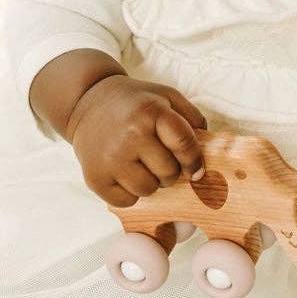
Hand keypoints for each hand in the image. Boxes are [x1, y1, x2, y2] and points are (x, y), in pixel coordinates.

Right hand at [65, 74, 208, 207]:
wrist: (88, 102)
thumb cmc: (136, 102)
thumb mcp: (166, 96)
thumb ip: (191, 117)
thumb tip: (207, 148)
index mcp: (151, 113)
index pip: (184, 144)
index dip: (194, 161)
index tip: (197, 170)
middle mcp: (130, 136)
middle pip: (168, 173)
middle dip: (171, 170)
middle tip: (160, 158)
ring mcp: (111, 159)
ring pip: (148, 190)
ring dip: (151, 182)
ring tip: (142, 164)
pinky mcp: (95, 178)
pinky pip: (127, 201)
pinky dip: (130, 192)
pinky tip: (125, 172)